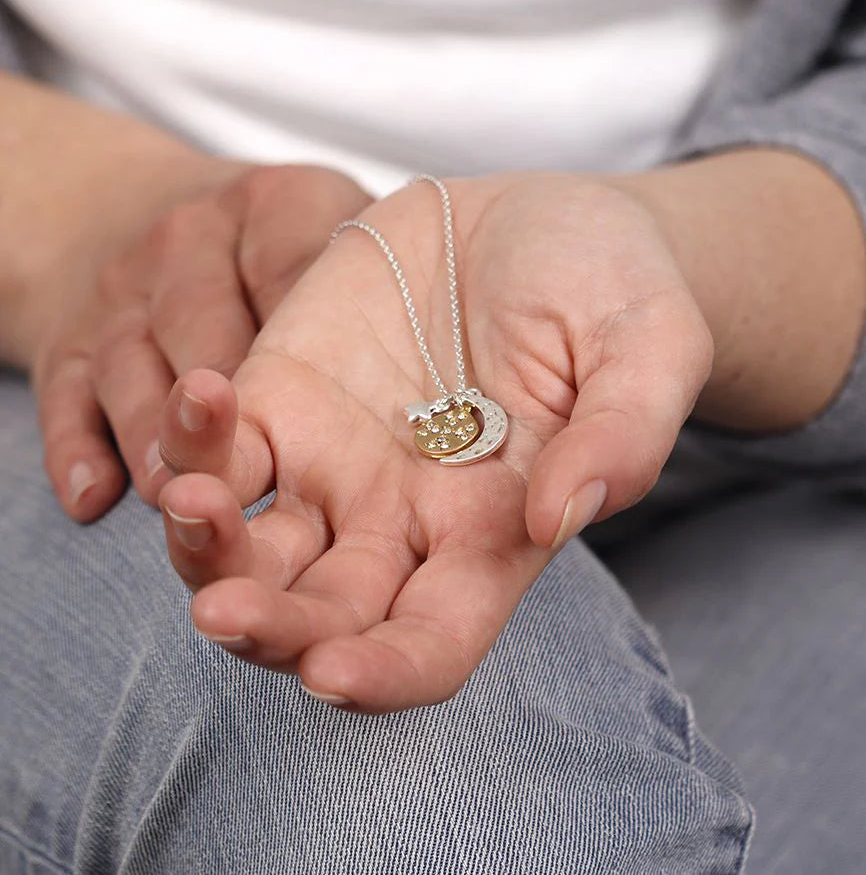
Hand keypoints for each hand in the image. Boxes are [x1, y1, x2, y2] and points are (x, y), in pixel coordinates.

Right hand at [31, 164, 370, 521]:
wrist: (161, 216)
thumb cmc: (288, 242)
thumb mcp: (341, 225)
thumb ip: (383, 278)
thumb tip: (451, 375)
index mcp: (274, 206)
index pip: (291, 262)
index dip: (304, 329)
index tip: (329, 396)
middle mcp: (190, 241)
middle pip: (200, 322)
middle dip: (218, 403)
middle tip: (242, 473)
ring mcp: (125, 295)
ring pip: (131, 365)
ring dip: (155, 436)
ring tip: (178, 500)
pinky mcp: (73, 345)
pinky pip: (67, 397)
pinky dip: (78, 447)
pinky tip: (92, 497)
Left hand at [157, 173, 711, 712]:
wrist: (540, 221)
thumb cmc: (611, 288)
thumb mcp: (650, 347)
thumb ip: (623, 435)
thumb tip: (564, 516)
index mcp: (492, 534)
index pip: (434, 641)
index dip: (387, 674)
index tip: (333, 672)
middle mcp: (402, 518)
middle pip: (321, 614)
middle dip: (269, 629)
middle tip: (222, 612)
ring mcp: (335, 462)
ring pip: (250, 548)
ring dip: (204, 549)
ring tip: (186, 499)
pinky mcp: (286, 394)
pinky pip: (223, 445)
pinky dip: (189, 440)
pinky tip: (196, 394)